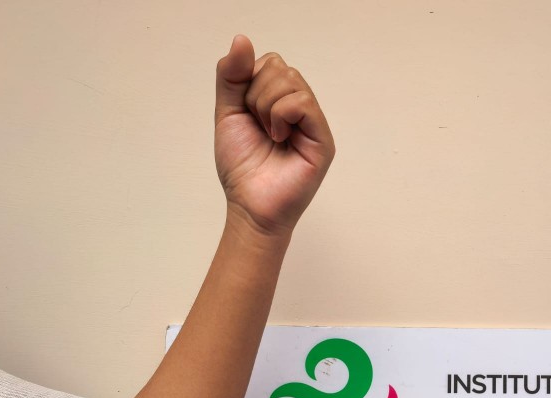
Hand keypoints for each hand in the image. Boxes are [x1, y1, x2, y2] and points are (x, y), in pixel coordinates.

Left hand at [214, 35, 334, 236]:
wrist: (249, 205)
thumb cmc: (242, 167)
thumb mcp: (228, 113)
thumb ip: (231, 77)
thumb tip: (241, 39)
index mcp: (279, 100)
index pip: (269, 62)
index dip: (249, 81)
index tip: (246, 113)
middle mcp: (299, 107)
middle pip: (280, 67)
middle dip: (256, 94)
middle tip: (258, 126)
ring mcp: (313, 121)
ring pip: (291, 80)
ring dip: (267, 107)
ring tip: (269, 135)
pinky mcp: (322, 138)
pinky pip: (302, 102)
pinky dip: (281, 116)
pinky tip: (279, 138)